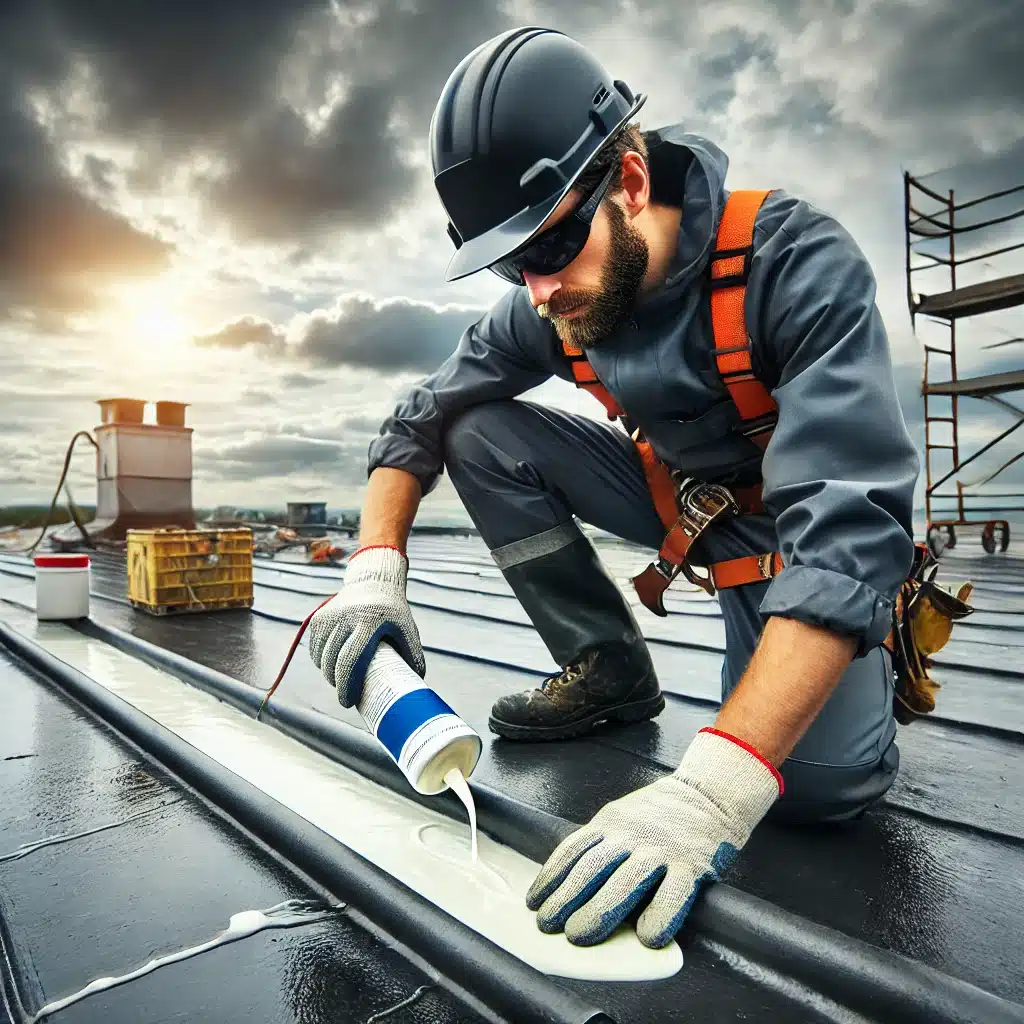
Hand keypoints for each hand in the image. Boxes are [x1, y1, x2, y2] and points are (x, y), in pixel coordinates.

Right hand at [307, 545, 424, 706]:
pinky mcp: (319, 617)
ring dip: (328, 674)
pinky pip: (315, 648)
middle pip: (332, 662)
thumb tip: (418, 683)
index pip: (351, 660)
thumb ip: (413, 655)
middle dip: (337, 684)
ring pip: (321, 657)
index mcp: (369, 622)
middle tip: (346, 696)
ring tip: (341, 681)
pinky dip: (320, 661)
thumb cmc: (394, 611)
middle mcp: (346, 618)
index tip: (349, 702)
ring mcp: (330, 617)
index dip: (347, 686)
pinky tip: (331, 666)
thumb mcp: (407, 629)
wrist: (374, 581)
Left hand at [525, 727, 781, 947]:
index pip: (572, 850)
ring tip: (578, 935)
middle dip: (565, 899)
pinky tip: (646, 939)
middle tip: (547, 925)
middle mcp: (632, 835)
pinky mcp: (693, 865)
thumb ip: (602, 841)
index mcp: (611, 822)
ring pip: (624, 883)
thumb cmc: (662, 813)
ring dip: (598, 912)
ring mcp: (662, 850)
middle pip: (591, 870)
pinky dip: (659, 917)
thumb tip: (567, 880)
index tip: (533, 902)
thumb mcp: (623, 816)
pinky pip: (673, 895)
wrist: (711, 791)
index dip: (550, 877)